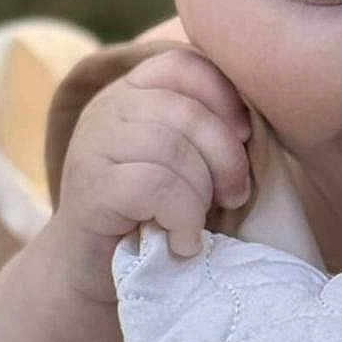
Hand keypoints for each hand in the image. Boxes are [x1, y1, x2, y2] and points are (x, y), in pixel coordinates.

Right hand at [53, 48, 253, 301]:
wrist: (99, 277)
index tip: (245, 137)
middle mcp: (107, 108)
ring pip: (170, 147)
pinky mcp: (89, 189)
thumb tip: (252, 121)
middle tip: (233, 195)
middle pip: (185, 109)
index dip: (224, 96)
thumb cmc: (158, 214)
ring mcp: (92, 146)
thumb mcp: (189, 160)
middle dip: (224, 156)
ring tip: (198, 222)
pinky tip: (182, 242)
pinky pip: (154, 185)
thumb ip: (209, 127)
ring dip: (201, 192)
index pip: (184, 64)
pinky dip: (182, 217)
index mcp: (133, 91)